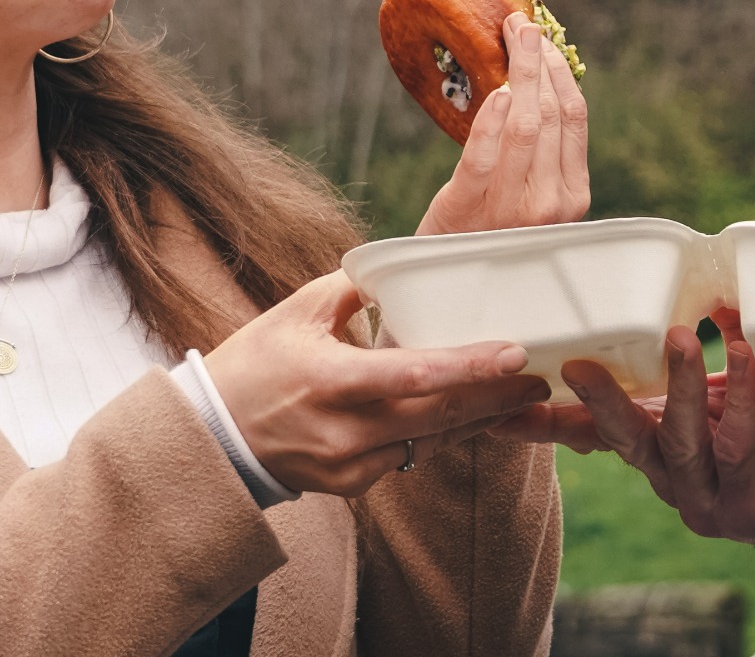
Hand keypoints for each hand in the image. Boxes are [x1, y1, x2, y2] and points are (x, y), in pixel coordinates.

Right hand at [202, 272, 547, 495]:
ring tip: (524, 395)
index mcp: (330, 380)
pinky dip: (444, 436)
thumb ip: (353, 289)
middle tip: (540, 375)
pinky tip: (476, 418)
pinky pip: (410, 458)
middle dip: (494, 397)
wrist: (215, 437)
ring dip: (479, 419)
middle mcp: (344, 431)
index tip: (515, 354)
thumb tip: (402, 269)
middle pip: (437, 416)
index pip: (413, 375)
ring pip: (431, 442)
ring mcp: (349, 465)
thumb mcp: (297, 311)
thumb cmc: (255, 361)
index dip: (469, 367)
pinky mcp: (352, 486)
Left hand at [416, 14, 590, 234]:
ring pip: (524, 127)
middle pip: (549, 115)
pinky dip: (490, 122)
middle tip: (523, 26)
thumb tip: (542, 76)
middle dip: (538, 62)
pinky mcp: (467, 210)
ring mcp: (510, 210)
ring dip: (519, 74)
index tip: (546, 41)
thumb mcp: (531, 193)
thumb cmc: (491, 224)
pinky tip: (495, 91)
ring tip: (510, 38)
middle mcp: (549, 205)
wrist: (448, 275)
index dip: (560, 72)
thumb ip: (544, 150)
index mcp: (573, 197)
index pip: (573, 118)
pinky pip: (482, 158)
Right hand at [497, 306, 754, 565]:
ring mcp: (708, 499)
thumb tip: (714, 286)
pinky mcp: (751, 512)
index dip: (546, 419)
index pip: (594, 432)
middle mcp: (673, 475)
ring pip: (676, 446)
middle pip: (623, 442)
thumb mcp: (753, 381)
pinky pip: (738, 451)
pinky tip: (747, 363)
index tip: (499, 399)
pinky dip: (742, 402)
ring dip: (678, 390)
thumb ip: (731, 342)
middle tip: (576, 364)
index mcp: (662, 441)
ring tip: (681, 337)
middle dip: (597, 403)